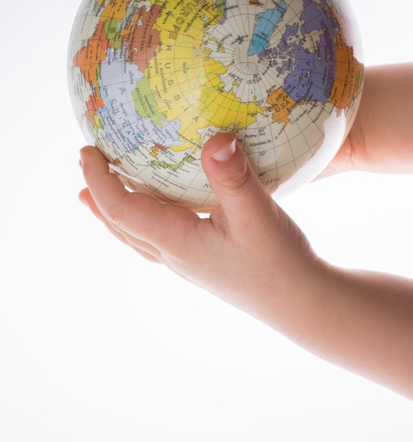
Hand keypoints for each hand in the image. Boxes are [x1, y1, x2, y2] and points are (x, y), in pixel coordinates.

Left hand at [79, 134, 318, 324]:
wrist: (298, 302)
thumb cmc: (278, 263)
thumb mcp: (258, 216)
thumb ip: (234, 178)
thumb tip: (215, 139)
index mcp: (175, 241)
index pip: (121, 209)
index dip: (99, 180)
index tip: (86, 151)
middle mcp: (173, 254)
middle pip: (120, 225)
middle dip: (98, 194)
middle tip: (86, 165)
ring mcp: (186, 261)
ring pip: (136, 235)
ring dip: (114, 211)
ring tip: (97, 196)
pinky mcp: (201, 261)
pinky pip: (157, 238)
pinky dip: (141, 220)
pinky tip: (158, 213)